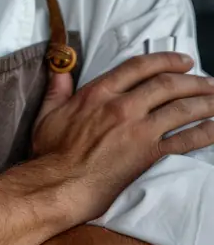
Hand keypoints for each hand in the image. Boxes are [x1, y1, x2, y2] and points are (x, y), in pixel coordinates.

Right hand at [29, 52, 213, 221]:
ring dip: (205, 102)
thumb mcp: (48, 113)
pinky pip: (184, 140)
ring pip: (180, 108)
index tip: (184, 61)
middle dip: (193, 81)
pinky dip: (204, 132)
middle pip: (167, 84)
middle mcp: (122, 105)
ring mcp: (137, 129)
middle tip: (209, 82)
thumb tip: (59, 70)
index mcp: (98, 91)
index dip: (166, 60)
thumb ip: (58, 89)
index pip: (139, 66)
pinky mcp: (147, 154)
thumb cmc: (50, 154)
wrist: (58, 184)